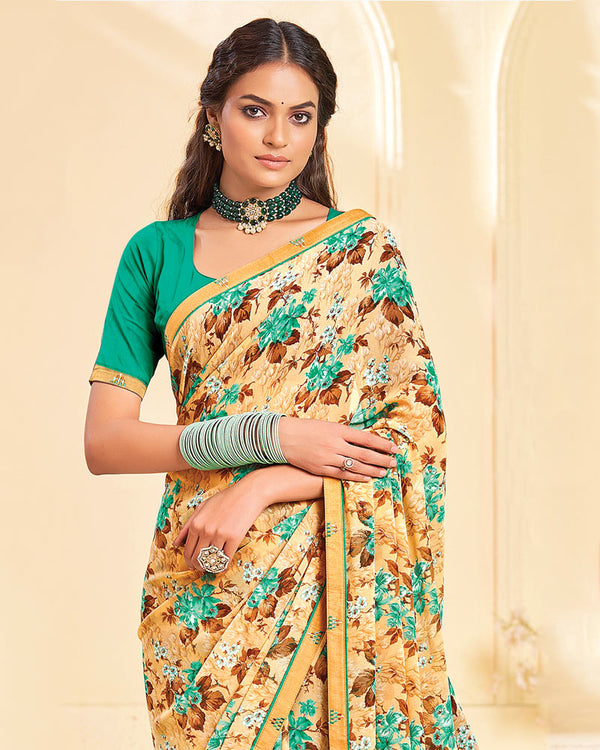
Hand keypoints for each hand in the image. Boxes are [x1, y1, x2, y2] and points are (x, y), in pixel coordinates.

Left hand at [173, 479, 263, 572]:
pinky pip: (226, 559)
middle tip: (202, 569)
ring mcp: (220, 534)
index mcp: (196, 523)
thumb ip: (187, 525)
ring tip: (213, 566)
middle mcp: (206, 530)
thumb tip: (176, 544)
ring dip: (211, 567)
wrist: (248, 493)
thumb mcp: (202, 507)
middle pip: (197, 558)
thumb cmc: (225, 499)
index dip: (189, 562)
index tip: (192, 565)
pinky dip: (223, 566)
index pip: (187, 551)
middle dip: (198, 567)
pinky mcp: (234, 538)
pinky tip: (223, 566)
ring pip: (211, 561)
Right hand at [277, 416, 399, 481]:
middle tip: (394, 463)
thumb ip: (344, 433)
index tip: (394, 448)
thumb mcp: (328, 426)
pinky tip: (366, 478)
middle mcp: (335, 444)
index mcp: (338, 429)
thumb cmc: (306, 429)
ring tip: (384, 472)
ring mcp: (328, 458)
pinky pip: (342, 474)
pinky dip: (356, 477)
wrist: (283, 438)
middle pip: (364, 454)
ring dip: (372, 470)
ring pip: (356, 466)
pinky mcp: (320, 469)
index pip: (366, 438)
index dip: (382, 444)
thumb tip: (364, 440)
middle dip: (381, 459)